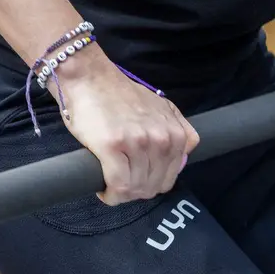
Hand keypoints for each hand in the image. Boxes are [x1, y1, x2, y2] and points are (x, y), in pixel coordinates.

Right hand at [54, 47, 199, 204]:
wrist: (90, 78)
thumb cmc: (119, 95)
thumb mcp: (161, 106)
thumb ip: (178, 128)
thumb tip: (184, 155)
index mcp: (175, 134)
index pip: (169, 179)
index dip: (149, 184)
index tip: (134, 179)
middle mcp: (162, 139)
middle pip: (152, 187)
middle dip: (135, 191)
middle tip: (119, 182)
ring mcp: (139, 143)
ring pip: (135, 189)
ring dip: (120, 193)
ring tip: (108, 183)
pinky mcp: (114, 146)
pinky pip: (118, 186)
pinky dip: (110, 195)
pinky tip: (103, 189)